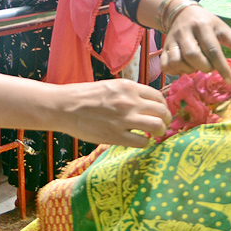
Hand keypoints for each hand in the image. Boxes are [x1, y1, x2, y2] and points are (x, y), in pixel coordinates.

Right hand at [53, 79, 169, 147]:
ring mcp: (124, 119)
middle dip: (166, 119)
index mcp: (128, 86)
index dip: (162, 106)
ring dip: (159, 132)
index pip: (157, 96)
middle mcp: (130, 101)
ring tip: (154, 134)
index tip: (160, 112)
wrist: (64, 106)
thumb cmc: (83, 95)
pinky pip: (142, 142)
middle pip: (162, 111)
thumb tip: (144, 104)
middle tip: (162, 125)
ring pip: (157, 126)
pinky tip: (138, 141)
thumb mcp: (110, 87)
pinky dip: (144, 143)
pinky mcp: (116, 136)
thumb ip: (128, 94)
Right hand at [160, 5, 230, 83]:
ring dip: (189, 69)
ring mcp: (172, 40)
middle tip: (210, 68)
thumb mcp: (222, 28)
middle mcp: (185, 32)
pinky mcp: (163, 48)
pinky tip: (185, 67)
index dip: (221, 66)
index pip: (212, 48)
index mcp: (202, 25)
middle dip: (205, 67)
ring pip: (177, 61)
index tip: (230, 80)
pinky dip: (176, 71)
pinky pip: (166, 65)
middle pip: (193, 55)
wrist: (180, 12)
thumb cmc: (206, 23)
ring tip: (197, 66)